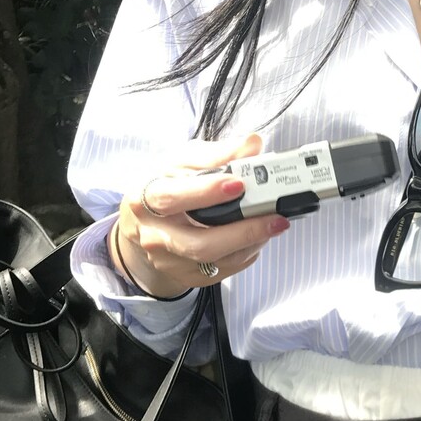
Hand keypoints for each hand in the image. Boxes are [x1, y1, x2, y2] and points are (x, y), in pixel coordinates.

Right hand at [112, 133, 289, 296]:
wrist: (144, 222)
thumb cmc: (166, 185)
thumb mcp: (183, 161)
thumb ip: (218, 153)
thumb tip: (253, 144)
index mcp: (145, 197)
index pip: (173, 197)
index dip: (205, 193)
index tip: (239, 184)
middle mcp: (153, 234)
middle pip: (199, 243)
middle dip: (243, 232)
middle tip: (276, 218)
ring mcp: (168, 260)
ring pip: (216, 261)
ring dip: (251, 243)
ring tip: (273, 224)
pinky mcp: (185, 276)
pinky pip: (222, 271)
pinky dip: (246, 254)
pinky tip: (256, 238)